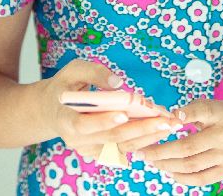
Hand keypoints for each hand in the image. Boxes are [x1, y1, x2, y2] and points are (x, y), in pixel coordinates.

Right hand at [40, 60, 182, 160]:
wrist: (53, 110)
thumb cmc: (65, 87)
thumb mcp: (73, 71)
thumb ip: (94, 73)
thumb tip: (118, 83)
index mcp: (64, 119)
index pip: (83, 125)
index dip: (103, 121)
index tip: (123, 113)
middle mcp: (77, 141)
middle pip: (111, 137)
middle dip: (140, 128)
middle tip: (164, 120)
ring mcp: (90, 149)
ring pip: (122, 146)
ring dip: (148, 135)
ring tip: (169, 123)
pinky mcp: (102, 151)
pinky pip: (125, 147)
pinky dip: (143, 138)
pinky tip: (160, 128)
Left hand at [131, 99, 222, 186]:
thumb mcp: (216, 106)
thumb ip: (194, 111)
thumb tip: (167, 119)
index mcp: (221, 113)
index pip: (199, 112)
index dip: (179, 117)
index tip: (162, 121)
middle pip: (188, 147)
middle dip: (162, 151)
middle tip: (144, 151)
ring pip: (192, 165)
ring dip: (168, 165)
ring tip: (154, 162)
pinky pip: (202, 178)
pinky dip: (184, 178)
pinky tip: (171, 172)